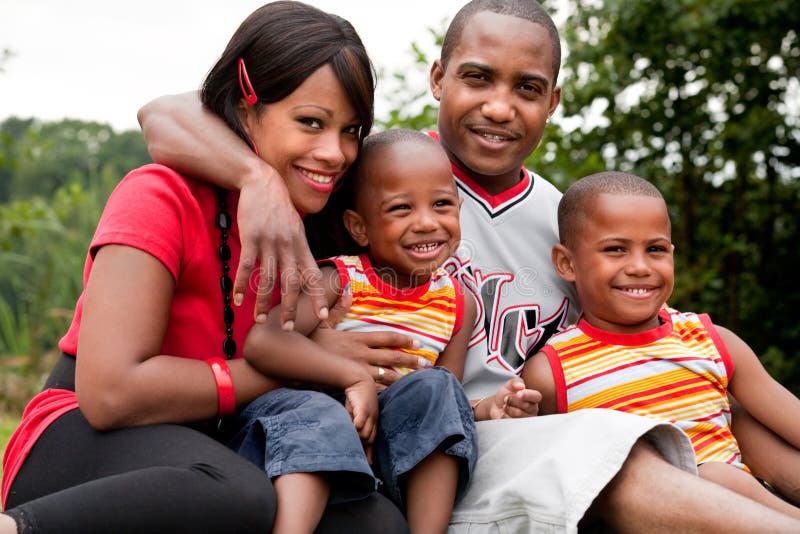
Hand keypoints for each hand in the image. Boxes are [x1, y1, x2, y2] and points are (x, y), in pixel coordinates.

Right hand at [233, 172, 326, 326]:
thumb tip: (302, 271)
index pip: (313, 275)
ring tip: (259, 319)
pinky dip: (242, 285)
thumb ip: (299, 249)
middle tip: (287, 328)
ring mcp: (270, 242)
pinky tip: (237, 299)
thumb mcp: (295, 227)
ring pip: (269, 279)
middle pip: (292, 282)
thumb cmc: (278, 207)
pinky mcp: (251, 238)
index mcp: (301, 245)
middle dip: (290, 307)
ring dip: (263, 301)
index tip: (322, 316)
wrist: (262, 183)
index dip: (318, 296)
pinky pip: (247, 267)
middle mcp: (288, 246)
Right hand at [311, 286, 426, 387]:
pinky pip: (372, 391)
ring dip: (402, 379)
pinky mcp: (350, 386)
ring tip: (417, 381)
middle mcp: (360, 356)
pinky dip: (385, 393)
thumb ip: (337, 309)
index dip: (404, 340)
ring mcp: (356, 372)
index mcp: (357, 339)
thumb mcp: (322, 323)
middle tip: (425, 363)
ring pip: (386, 376)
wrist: (296, 363)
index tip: (417, 342)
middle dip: (410, 361)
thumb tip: (346, 290)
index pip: (386, 338)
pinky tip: (396, 396)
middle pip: (391, 358)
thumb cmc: (308, 343)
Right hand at [344, 376, 378, 461]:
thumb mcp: (356, 414)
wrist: (359, 379)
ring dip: (358, 439)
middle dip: (363, 449)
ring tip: (349, 441)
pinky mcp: (363, 408)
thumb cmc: (357, 398)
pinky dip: (358, 427)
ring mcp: (370, 414)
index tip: (368, 464)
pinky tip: (353, 430)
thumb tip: (351, 435)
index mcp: (373, 422)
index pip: (373, 441)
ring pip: (366, 434)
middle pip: (370, 440)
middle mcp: (374, 420)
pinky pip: (361, 421)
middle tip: (354, 454)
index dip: (370, 452)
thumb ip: (355, 425)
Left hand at [484, 378, 541, 419]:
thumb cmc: (506, 395)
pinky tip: (503, 414)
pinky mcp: (519, 428)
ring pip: (519, 415)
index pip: (536, 396)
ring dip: (508, 409)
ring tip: (505, 406)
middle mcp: (532, 410)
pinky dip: (505, 417)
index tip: (518, 393)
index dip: (528, 395)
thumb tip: (520, 386)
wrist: (496, 406)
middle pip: (527, 407)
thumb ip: (515, 382)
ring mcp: (526, 420)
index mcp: (533, 398)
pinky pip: (512, 423)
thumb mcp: (509, 385)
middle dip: (513, 401)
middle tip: (506, 398)